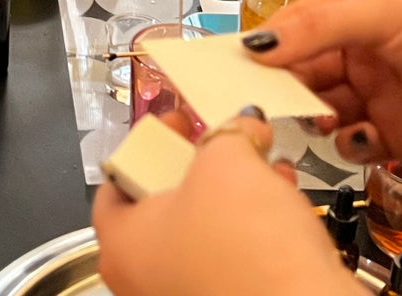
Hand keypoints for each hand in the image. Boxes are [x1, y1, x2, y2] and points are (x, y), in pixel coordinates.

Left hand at [94, 112, 356, 295]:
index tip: (182, 121)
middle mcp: (142, 279)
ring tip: (268, 164)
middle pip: (163, 204)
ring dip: (236, 194)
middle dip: (202, 166)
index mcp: (120, 243)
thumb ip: (228, 135)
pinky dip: (254, 229)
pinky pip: (233, 258)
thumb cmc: (245, 238)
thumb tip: (245, 123)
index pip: (116, 180)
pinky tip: (285, 202)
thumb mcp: (228, 165)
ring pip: (204, 231)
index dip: (149, 141)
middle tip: (226, 141)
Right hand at [246, 0, 401, 163]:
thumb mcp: (388, 9)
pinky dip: (346, 144)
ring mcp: (378, 97)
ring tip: (319, 116)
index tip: (230, 64)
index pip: (292, 29)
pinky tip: (357, 136)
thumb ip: (319, 27)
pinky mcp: (397, 139)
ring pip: (320, 110)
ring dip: (310, 115)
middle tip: (265, 99)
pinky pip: (353, 145)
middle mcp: (360, 55)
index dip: (263, 46)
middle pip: (300, 73)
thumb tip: (256, 43)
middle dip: (280, 85)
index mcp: (355, 14)